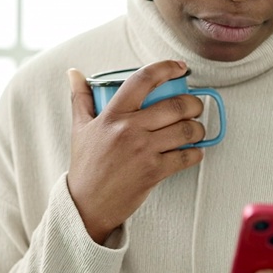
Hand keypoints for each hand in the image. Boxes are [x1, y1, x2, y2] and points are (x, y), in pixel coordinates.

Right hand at [67, 60, 206, 243]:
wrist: (87, 204)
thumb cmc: (86, 165)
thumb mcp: (80, 128)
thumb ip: (80, 98)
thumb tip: (74, 73)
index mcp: (113, 115)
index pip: (142, 80)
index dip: (166, 68)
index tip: (180, 68)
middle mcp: (129, 130)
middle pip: (175, 105)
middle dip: (194, 103)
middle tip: (195, 105)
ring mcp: (143, 151)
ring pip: (185, 130)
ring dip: (198, 128)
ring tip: (196, 128)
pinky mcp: (154, 172)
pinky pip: (186, 157)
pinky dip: (197, 153)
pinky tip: (195, 151)